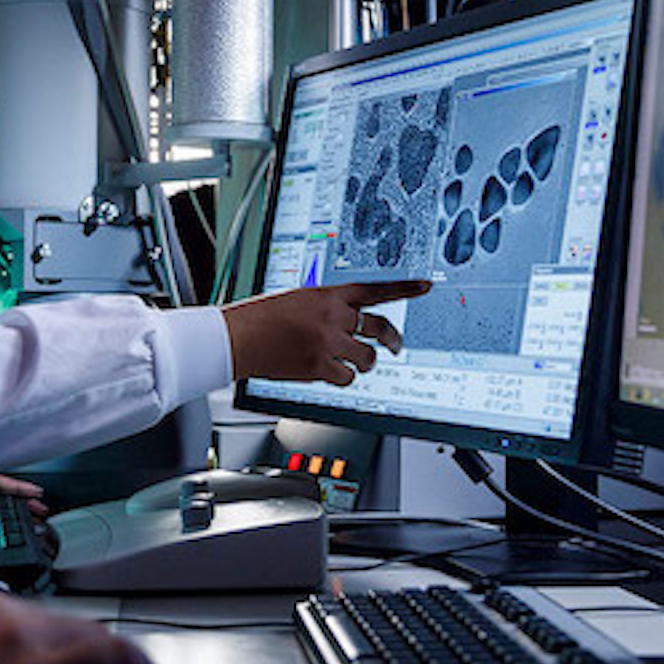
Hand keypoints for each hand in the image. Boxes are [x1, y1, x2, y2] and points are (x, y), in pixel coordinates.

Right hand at [221, 278, 430, 385]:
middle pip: (379, 328)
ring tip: (350, 363)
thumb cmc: (260, 318)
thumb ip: (325, 307)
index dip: (404, 288)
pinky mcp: (319, 366)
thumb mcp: (297, 299)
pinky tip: (327, 372)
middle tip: (395, 346)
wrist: (237, 337)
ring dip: (363, 363)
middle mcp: (332, 315)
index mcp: (327, 294)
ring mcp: (328, 342)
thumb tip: (347, 322)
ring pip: (367, 358)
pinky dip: (341, 378)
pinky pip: (347, 377)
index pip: (375, 289)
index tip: (425, 286)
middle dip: (393, 340)